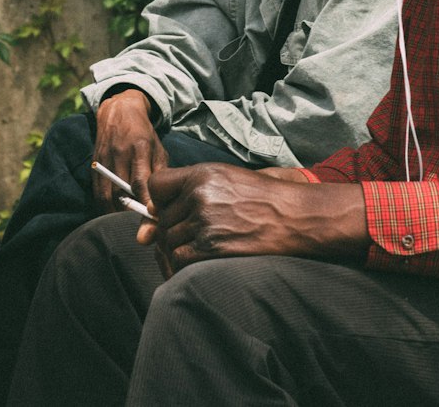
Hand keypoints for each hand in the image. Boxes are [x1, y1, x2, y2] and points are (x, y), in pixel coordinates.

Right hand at [92, 89, 167, 212]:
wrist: (119, 111)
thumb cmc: (143, 133)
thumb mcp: (157, 147)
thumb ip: (159, 171)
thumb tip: (162, 198)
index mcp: (139, 148)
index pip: (140, 181)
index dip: (145, 201)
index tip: (152, 216)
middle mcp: (120, 154)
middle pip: (122, 191)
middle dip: (130, 212)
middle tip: (139, 226)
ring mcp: (105, 159)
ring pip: (107, 194)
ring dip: (115, 213)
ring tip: (125, 224)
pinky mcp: (94, 164)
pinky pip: (97, 191)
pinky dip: (103, 206)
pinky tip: (112, 214)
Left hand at [136, 163, 368, 271]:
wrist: (292, 216)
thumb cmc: (260, 197)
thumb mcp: (224, 180)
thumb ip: (185, 195)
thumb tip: (145, 227)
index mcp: (201, 174)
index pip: (156, 186)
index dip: (160, 201)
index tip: (171, 209)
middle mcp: (198, 196)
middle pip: (161, 219)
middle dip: (172, 228)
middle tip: (196, 231)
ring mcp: (204, 223)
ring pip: (167, 241)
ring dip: (178, 247)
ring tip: (201, 244)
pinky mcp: (211, 249)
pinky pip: (178, 260)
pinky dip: (182, 264)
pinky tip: (200, 258)